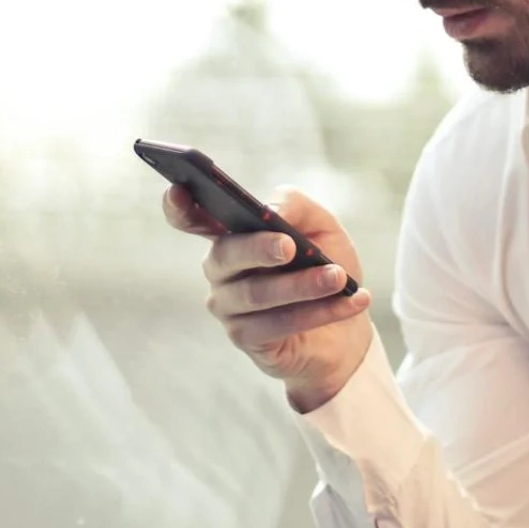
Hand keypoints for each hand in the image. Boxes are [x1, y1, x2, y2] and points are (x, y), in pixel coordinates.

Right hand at [162, 184, 374, 410]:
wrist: (348, 322)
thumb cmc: (325, 264)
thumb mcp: (321, 226)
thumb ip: (294, 206)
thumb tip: (270, 211)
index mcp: (231, 233)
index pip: (191, 217)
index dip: (178, 206)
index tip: (177, 188)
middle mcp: (221, 268)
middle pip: (226, 254)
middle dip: (259, 248)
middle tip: (289, 246)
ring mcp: (228, 306)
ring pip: (257, 294)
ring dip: (302, 285)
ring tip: (338, 277)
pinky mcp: (246, 339)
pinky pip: (277, 324)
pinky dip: (319, 312)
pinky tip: (351, 301)